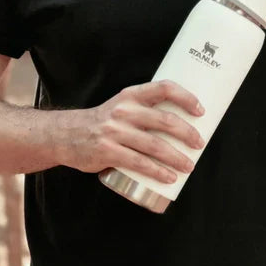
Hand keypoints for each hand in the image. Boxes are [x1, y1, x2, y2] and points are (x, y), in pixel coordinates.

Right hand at [61, 80, 205, 184]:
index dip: (185, 97)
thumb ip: (144, 110)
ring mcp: (115, 132)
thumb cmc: (103, 122)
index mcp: (130, 95)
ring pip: (154, 145)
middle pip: (164, 120)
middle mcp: (124, 111)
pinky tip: (169, 178)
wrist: (65, 134)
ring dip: (176, 158)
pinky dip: (157, 172)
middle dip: (187, 133)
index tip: (201, 110)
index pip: (163, 88)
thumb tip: (180, 125)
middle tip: (200, 144)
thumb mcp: (121, 106)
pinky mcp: (108, 152)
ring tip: (189, 166)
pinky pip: (139, 163)